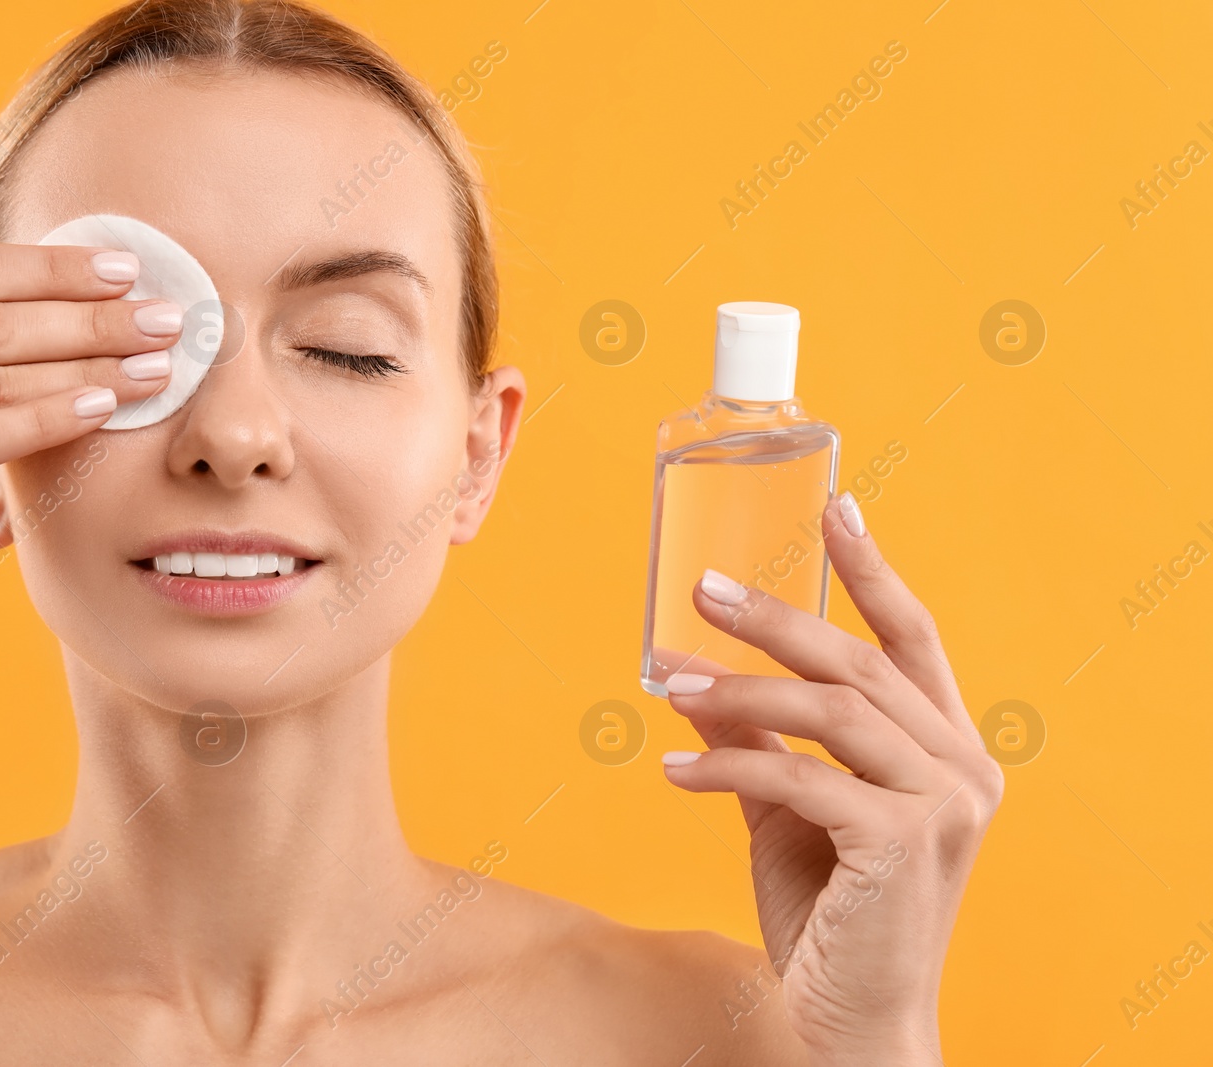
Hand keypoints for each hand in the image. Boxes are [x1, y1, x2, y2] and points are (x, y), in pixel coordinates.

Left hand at [656, 491, 1001, 1063]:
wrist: (852, 1017)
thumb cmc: (828, 911)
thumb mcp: (783, 810)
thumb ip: (754, 740)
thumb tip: (690, 676)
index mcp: (946, 749)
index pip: (913, 638)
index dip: (875, 569)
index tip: (836, 506)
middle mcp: (961, 767)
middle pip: (862, 662)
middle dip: (776, 618)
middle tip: (703, 586)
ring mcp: (942, 805)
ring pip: (833, 709)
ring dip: (740, 687)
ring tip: (669, 680)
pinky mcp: (902, 844)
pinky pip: (799, 778)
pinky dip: (728, 766)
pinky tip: (672, 771)